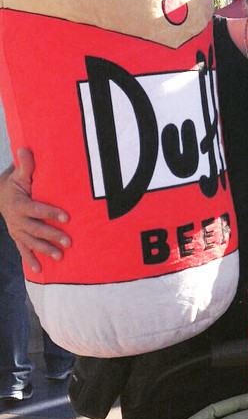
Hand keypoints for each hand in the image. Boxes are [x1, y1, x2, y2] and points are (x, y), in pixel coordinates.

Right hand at [0, 148, 70, 271]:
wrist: (0, 194)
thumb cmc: (15, 182)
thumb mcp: (18, 173)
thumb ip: (25, 165)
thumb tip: (25, 149)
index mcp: (18, 203)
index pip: (36, 209)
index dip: (50, 213)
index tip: (67, 217)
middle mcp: (16, 219)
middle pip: (36, 229)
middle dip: (52, 236)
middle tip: (69, 242)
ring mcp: (17, 229)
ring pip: (31, 242)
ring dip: (45, 250)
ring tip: (61, 257)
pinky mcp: (18, 236)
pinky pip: (23, 249)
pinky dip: (30, 260)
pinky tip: (39, 270)